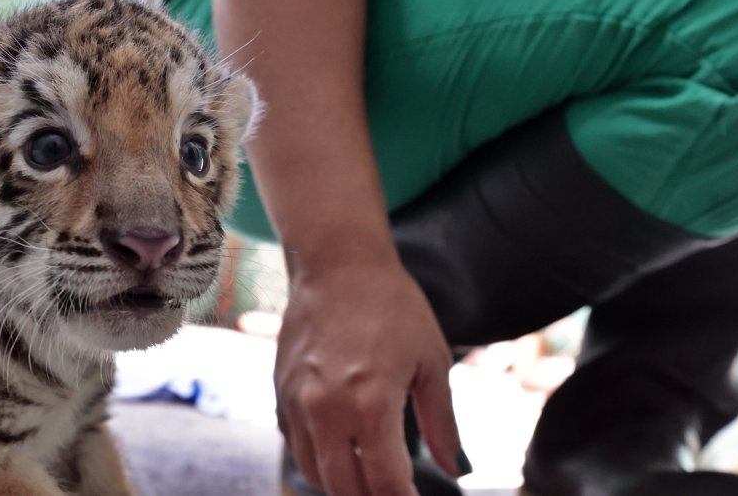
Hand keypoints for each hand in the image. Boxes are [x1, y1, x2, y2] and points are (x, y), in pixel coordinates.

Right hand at [275, 254, 460, 494]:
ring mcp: (296, 402)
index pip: (385, 484)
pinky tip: (342, 448)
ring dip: (342, 484)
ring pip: (313, 472)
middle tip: (394, 490)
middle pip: (344, 489)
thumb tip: (457, 468)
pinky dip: (318, 458)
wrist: (338, 264)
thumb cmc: (391, 306)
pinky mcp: (280, 392)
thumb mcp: (431, 363)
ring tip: (369, 475)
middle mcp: (326, 409)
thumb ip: (442, 423)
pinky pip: (296, 445)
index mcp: (370, 404)